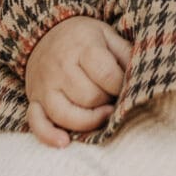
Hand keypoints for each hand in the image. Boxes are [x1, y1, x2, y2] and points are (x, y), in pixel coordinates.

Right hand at [23, 15, 130, 148]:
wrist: (44, 33)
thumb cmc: (82, 38)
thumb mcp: (106, 34)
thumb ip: (125, 53)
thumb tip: (142, 75)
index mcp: (82, 47)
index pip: (107, 75)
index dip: (121, 86)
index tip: (124, 86)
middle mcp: (60, 67)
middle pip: (89, 98)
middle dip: (106, 102)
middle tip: (112, 98)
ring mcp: (45, 86)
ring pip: (66, 114)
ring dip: (88, 121)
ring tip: (102, 116)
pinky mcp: (34, 100)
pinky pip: (37, 123)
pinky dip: (49, 136)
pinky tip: (64, 142)